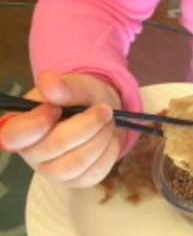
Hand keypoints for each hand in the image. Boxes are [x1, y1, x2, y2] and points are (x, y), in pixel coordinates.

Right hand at [0, 71, 124, 186]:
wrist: (103, 112)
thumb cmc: (81, 97)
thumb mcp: (76, 85)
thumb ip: (63, 86)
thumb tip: (47, 79)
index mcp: (22, 126)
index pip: (14, 135)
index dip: (36, 124)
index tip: (56, 110)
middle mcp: (32, 153)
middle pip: (54, 146)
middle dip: (88, 124)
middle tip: (105, 109)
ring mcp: (53, 171)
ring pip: (76, 163)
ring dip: (101, 138)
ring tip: (108, 121)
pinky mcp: (76, 181)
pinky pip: (94, 173)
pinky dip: (109, 151)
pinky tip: (109, 137)